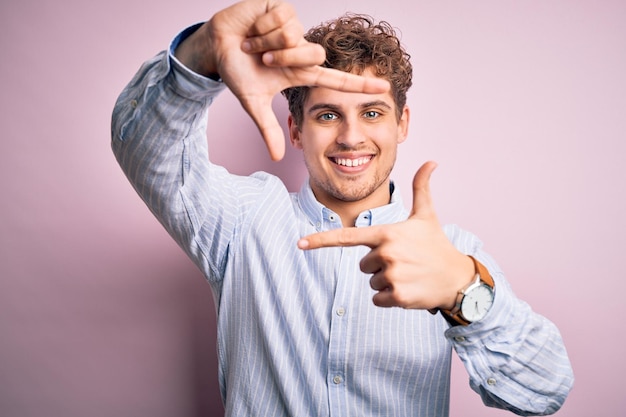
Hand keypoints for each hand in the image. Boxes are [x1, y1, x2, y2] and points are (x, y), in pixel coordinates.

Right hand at [175, 0, 388, 160]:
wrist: (217, 46)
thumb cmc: (238, 71)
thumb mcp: (254, 102)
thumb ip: (268, 128)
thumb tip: (277, 157)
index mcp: (301, 72)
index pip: (336, 79)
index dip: (360, 84)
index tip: (384, 89)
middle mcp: (303, 49)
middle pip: (314, 54)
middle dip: (284, 60)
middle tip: (264, 60)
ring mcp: (295, 28)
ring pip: (295, 37)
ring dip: (268, 44)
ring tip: (254, 44)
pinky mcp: (283, 8)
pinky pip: (281, 19)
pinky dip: (262, 28)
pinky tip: (254, 28)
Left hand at [298, 161, 474, 309]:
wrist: (458, 277)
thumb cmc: (437, 245)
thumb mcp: (427, 216)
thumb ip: (421, 188)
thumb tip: (431, 161)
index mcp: (386, 233)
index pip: (346, 237)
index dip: (320, 240)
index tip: (299, 244)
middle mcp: (385, 253)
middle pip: (362, 265)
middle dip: (379, 266)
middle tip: (404, 262)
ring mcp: (391, 275)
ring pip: (371, 283)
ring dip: (386, 282)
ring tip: (409, 275)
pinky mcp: (397, 296)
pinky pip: (377, 299)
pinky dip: (390, 299)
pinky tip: (409, 289)